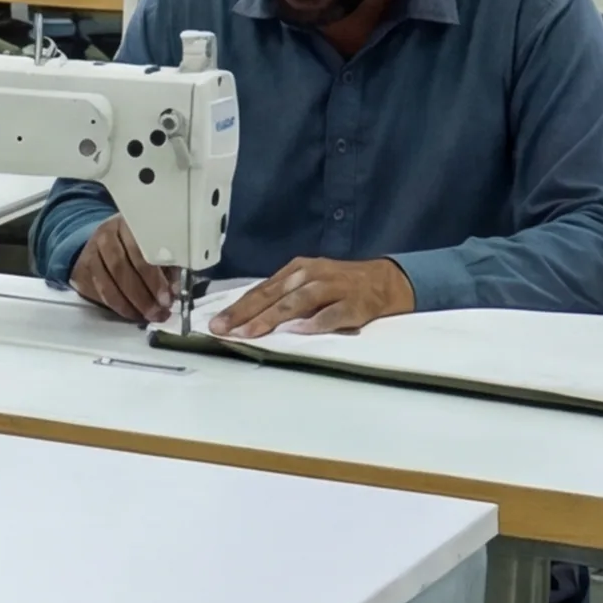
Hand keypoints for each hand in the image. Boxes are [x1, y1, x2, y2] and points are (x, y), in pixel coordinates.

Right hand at [69, 219, 178, 324]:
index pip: (140, 250)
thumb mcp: (156, 248)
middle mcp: (106, 235)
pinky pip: (98, 292)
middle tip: (157, 312)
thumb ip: (167, 267)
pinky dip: (117, 306)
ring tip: (147, 316)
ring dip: (129, 305)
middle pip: (121, 268)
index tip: (167, 297)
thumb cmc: (139, 245)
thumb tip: (173, 292)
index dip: (154, 277)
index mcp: (129, 225)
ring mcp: (90, 252)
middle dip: (142, 296)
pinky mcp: (82, 269)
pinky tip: (132, 313)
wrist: (107, 242)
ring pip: (107, 283)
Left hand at [215, 257, 415, 338]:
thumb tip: (247, 317)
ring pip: (297, 302)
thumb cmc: (341, 285)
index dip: (238, 308)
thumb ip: (283, 297)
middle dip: (246, 314)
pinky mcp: (355, 304)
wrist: (386, 281)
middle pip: (273, 295)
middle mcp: (311, 275)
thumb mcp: (308, 283)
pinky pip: (333, 314)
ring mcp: (334, 287)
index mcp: (296, 270)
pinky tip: (300, 331)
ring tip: (252, 333)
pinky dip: (316, 322)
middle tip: (225, 329)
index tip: (217, 323)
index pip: (261, 290)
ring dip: (272, 318)